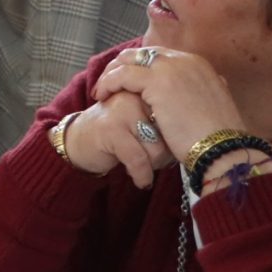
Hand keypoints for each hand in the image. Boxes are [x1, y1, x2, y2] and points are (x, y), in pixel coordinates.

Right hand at [56, 93, 172, 188]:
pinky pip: (139, 159)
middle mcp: (133, 95)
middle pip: (169, 135)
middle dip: (165, 155)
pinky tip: (140, 180)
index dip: (174, 142)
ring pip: (157, 149)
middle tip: (153, 161)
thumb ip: (166, 122)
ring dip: (153, 167)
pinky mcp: (110, 129)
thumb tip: (194, 140)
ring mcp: (121, 111)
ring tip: (143, 167)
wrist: (78, 141)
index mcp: (145, 91)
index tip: (167, 150)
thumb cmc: (118, 135)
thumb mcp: (144, 122)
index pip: (176, 120)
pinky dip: (142, 175)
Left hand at [91, 46, 242, 162]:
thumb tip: (190, 92)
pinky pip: (122, 75)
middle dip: (120, 66)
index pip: (157, 56)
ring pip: (128, 60)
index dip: (138, 67)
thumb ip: (199, 91)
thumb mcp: (211, 105)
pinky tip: (102, 96)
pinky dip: (108, 83)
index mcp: (197, 63)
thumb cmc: (217, 137)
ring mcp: (170, 68)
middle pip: (140, 53)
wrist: (223, 149)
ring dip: (111, 74)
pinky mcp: (156, 81)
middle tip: (108, 84)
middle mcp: (184, 60)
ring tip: (101, 91)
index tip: (125, 83)